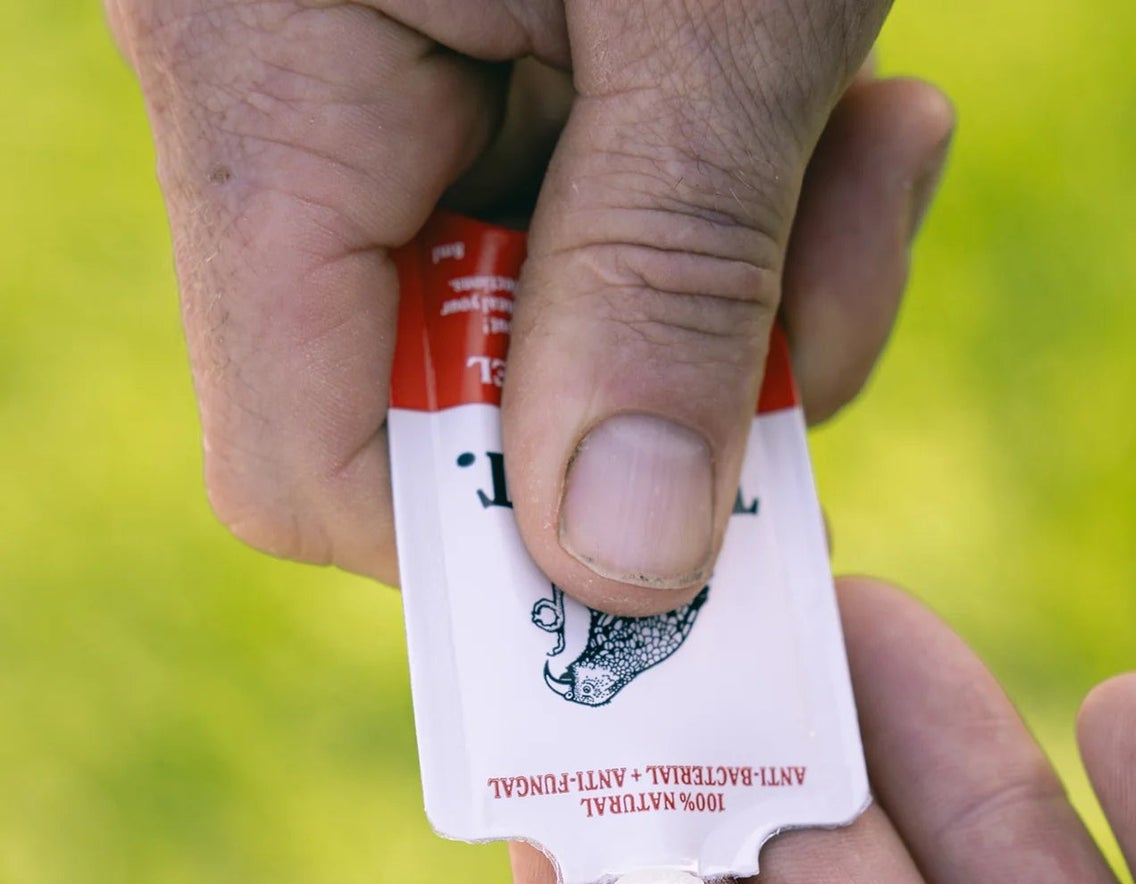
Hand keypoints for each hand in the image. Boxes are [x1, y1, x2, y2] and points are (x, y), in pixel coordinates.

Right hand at [106, 0, 952, 608]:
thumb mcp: (723, 3)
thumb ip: (665, 285)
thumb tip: (618, 568)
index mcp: (264, 84)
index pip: (310, 466)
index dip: (492, 551)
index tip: (681, 529)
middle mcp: (292, 105)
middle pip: (460, 410)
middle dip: (676, 397)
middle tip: (839, 269)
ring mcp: (391, 86)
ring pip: (559, 326)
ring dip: (743, 295)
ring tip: (865, 146)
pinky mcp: (490, 61)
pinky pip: (609, 225)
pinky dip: (742, 218)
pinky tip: (840, 118)